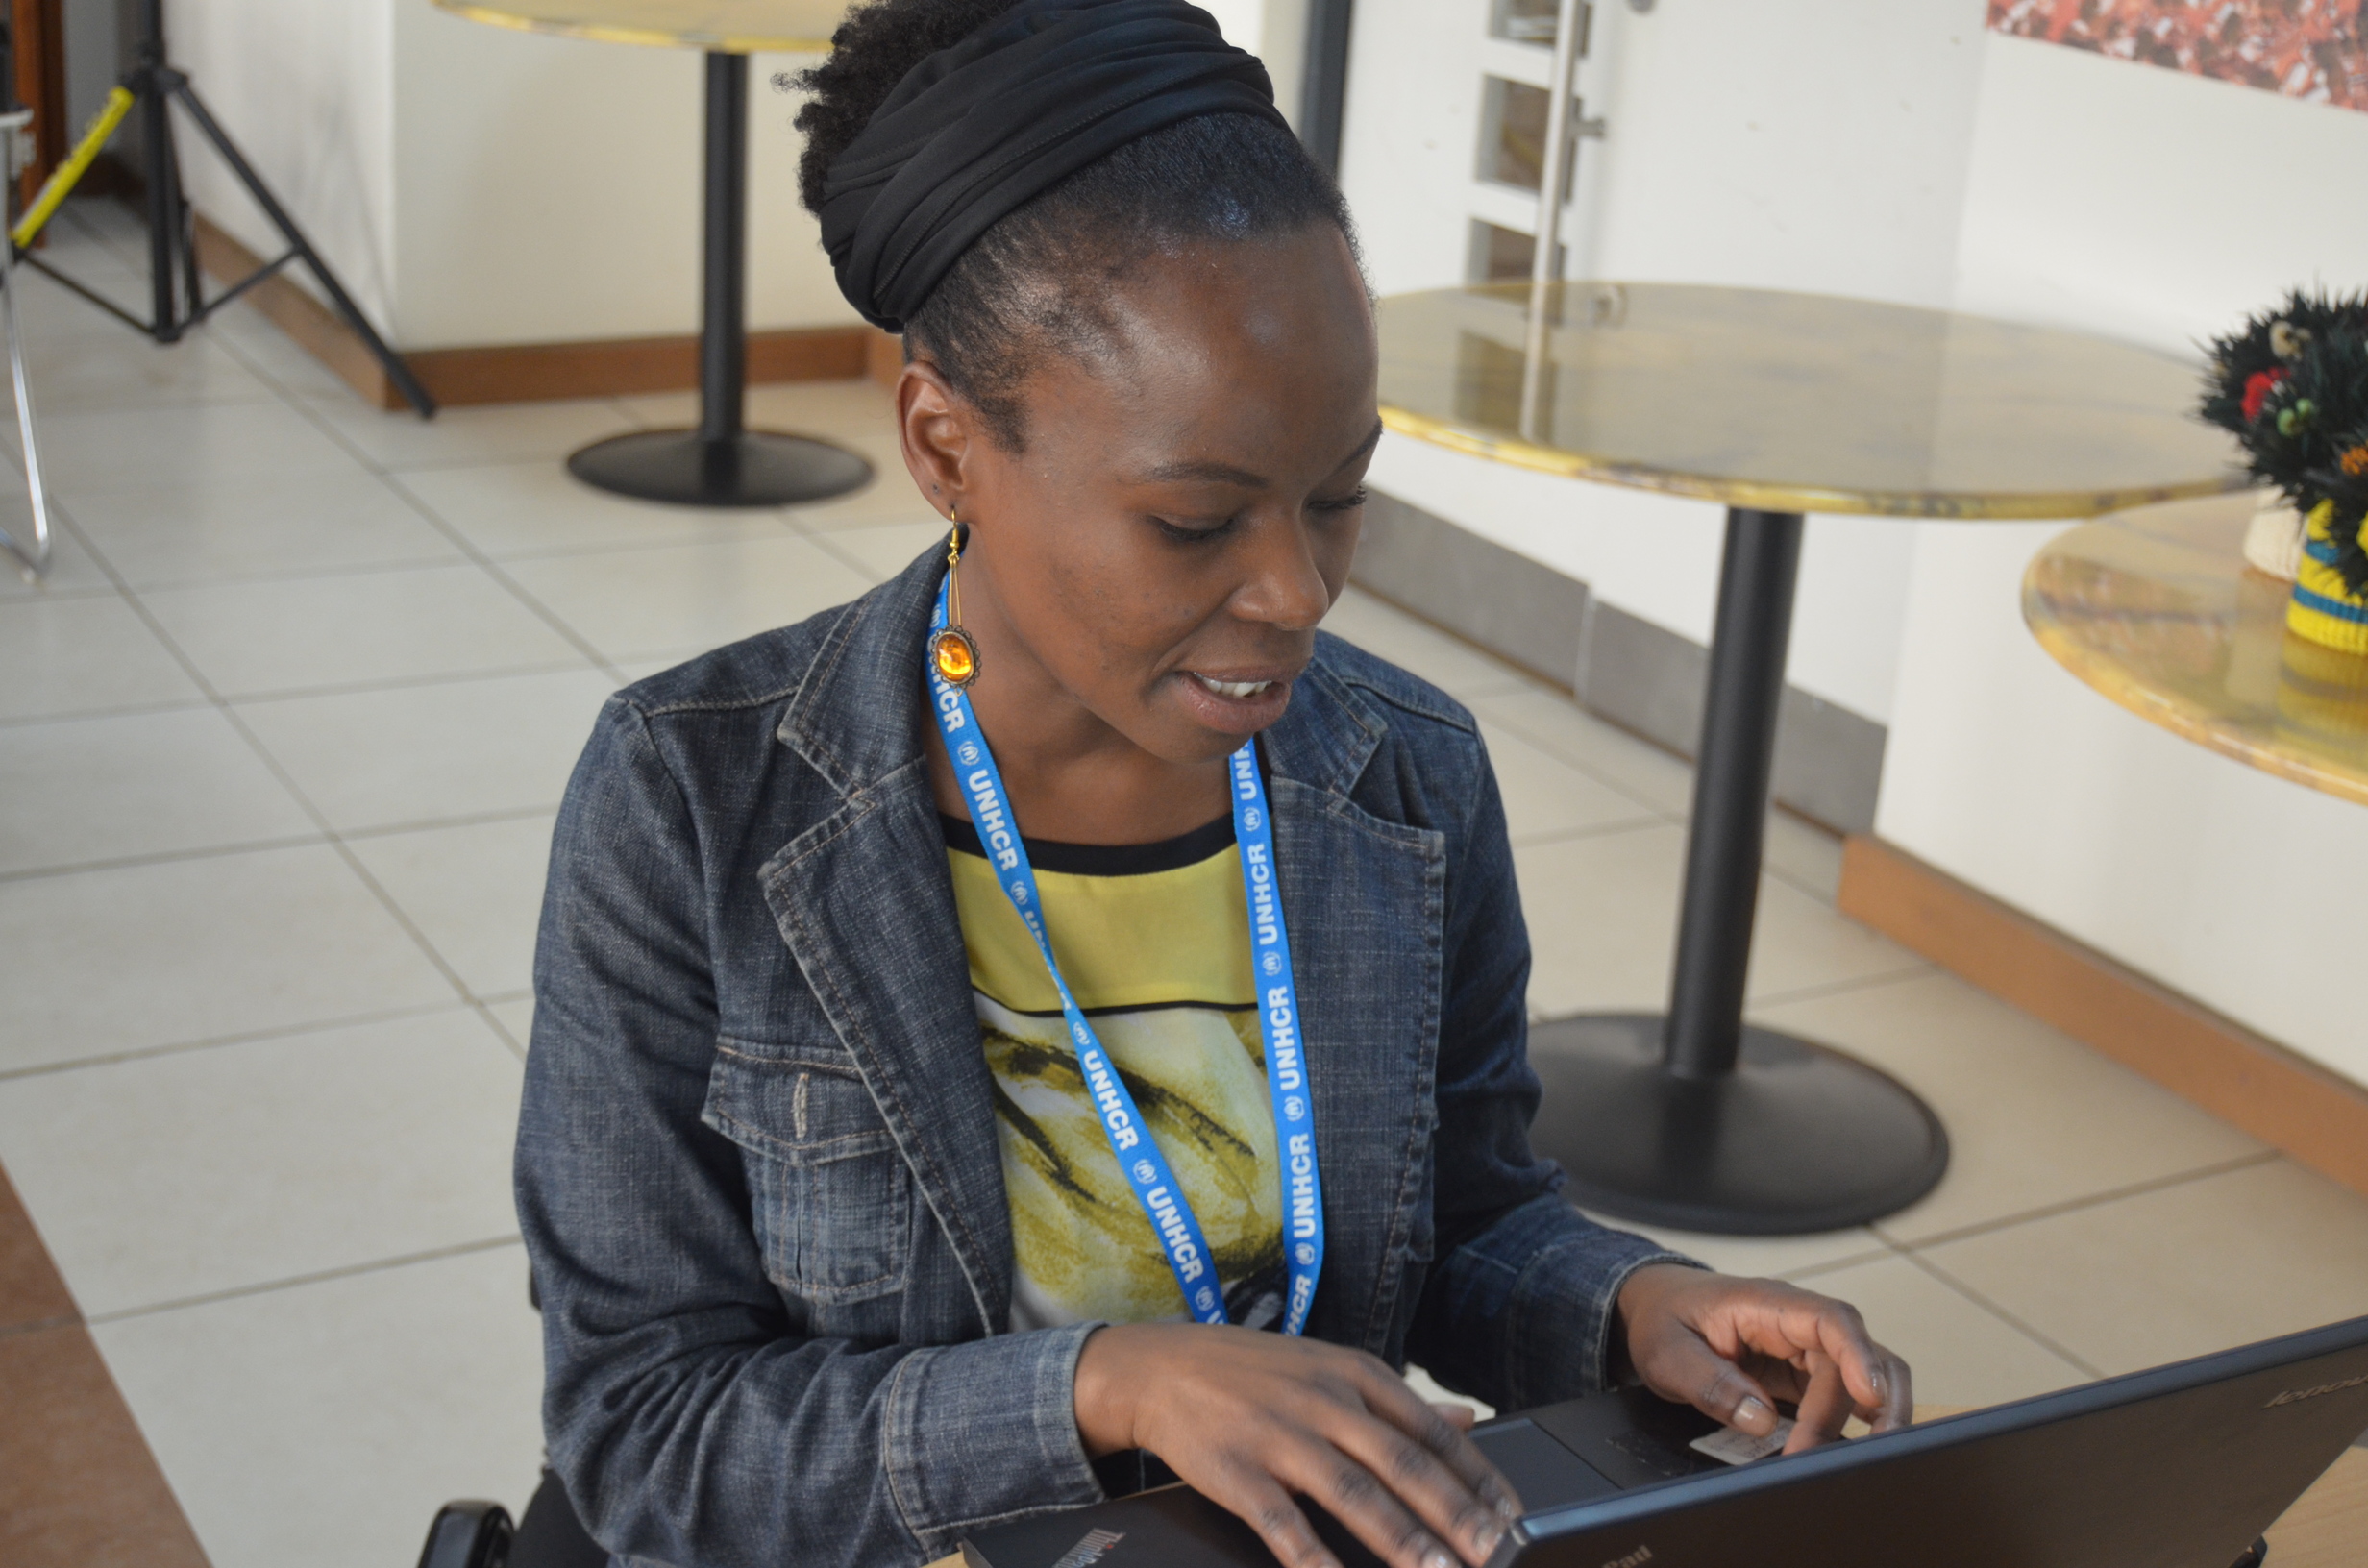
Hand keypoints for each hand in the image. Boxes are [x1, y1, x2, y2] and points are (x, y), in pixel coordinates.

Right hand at [1074, 1322, 1519, 1567]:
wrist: (1159, 1368)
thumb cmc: (1253, 1373)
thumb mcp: (1329, 1368)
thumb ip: (1397, 1402)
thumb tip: (1468, 1421)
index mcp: (1352, 1375)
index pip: (1429, 1429)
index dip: (1476, 1477)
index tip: (1513, 1516)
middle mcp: (1323, 1402)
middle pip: (1401, 1463)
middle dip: (1455, 1514)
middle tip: (1496, 1553)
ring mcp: (1280, 1436)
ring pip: (1354, 1493)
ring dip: (1402, 1540)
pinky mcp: (1239, 1473)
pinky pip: (1285, 1524)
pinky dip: (1314, 1558)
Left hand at [1615, 1264, 1912, 1453]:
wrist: (1653, 1308)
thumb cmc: (1663, 1320)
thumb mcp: (1667, 1353)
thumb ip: (1710, 1383)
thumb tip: (1760, 1419)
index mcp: (1766, 1303)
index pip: (1831, 1319)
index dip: (1859, 1355)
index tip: (1869, 1396)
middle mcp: (1796, 1323)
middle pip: (1854, 1358)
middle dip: (1859, 1408)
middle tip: (1839, 1457)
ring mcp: (1803, 1349)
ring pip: (1862, 1375)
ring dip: (1875, 1414)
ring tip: (1871, 1458)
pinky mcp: (1801, 1375)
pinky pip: (1840, 1395)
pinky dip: (1851, 1423)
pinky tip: (1845, 1453)